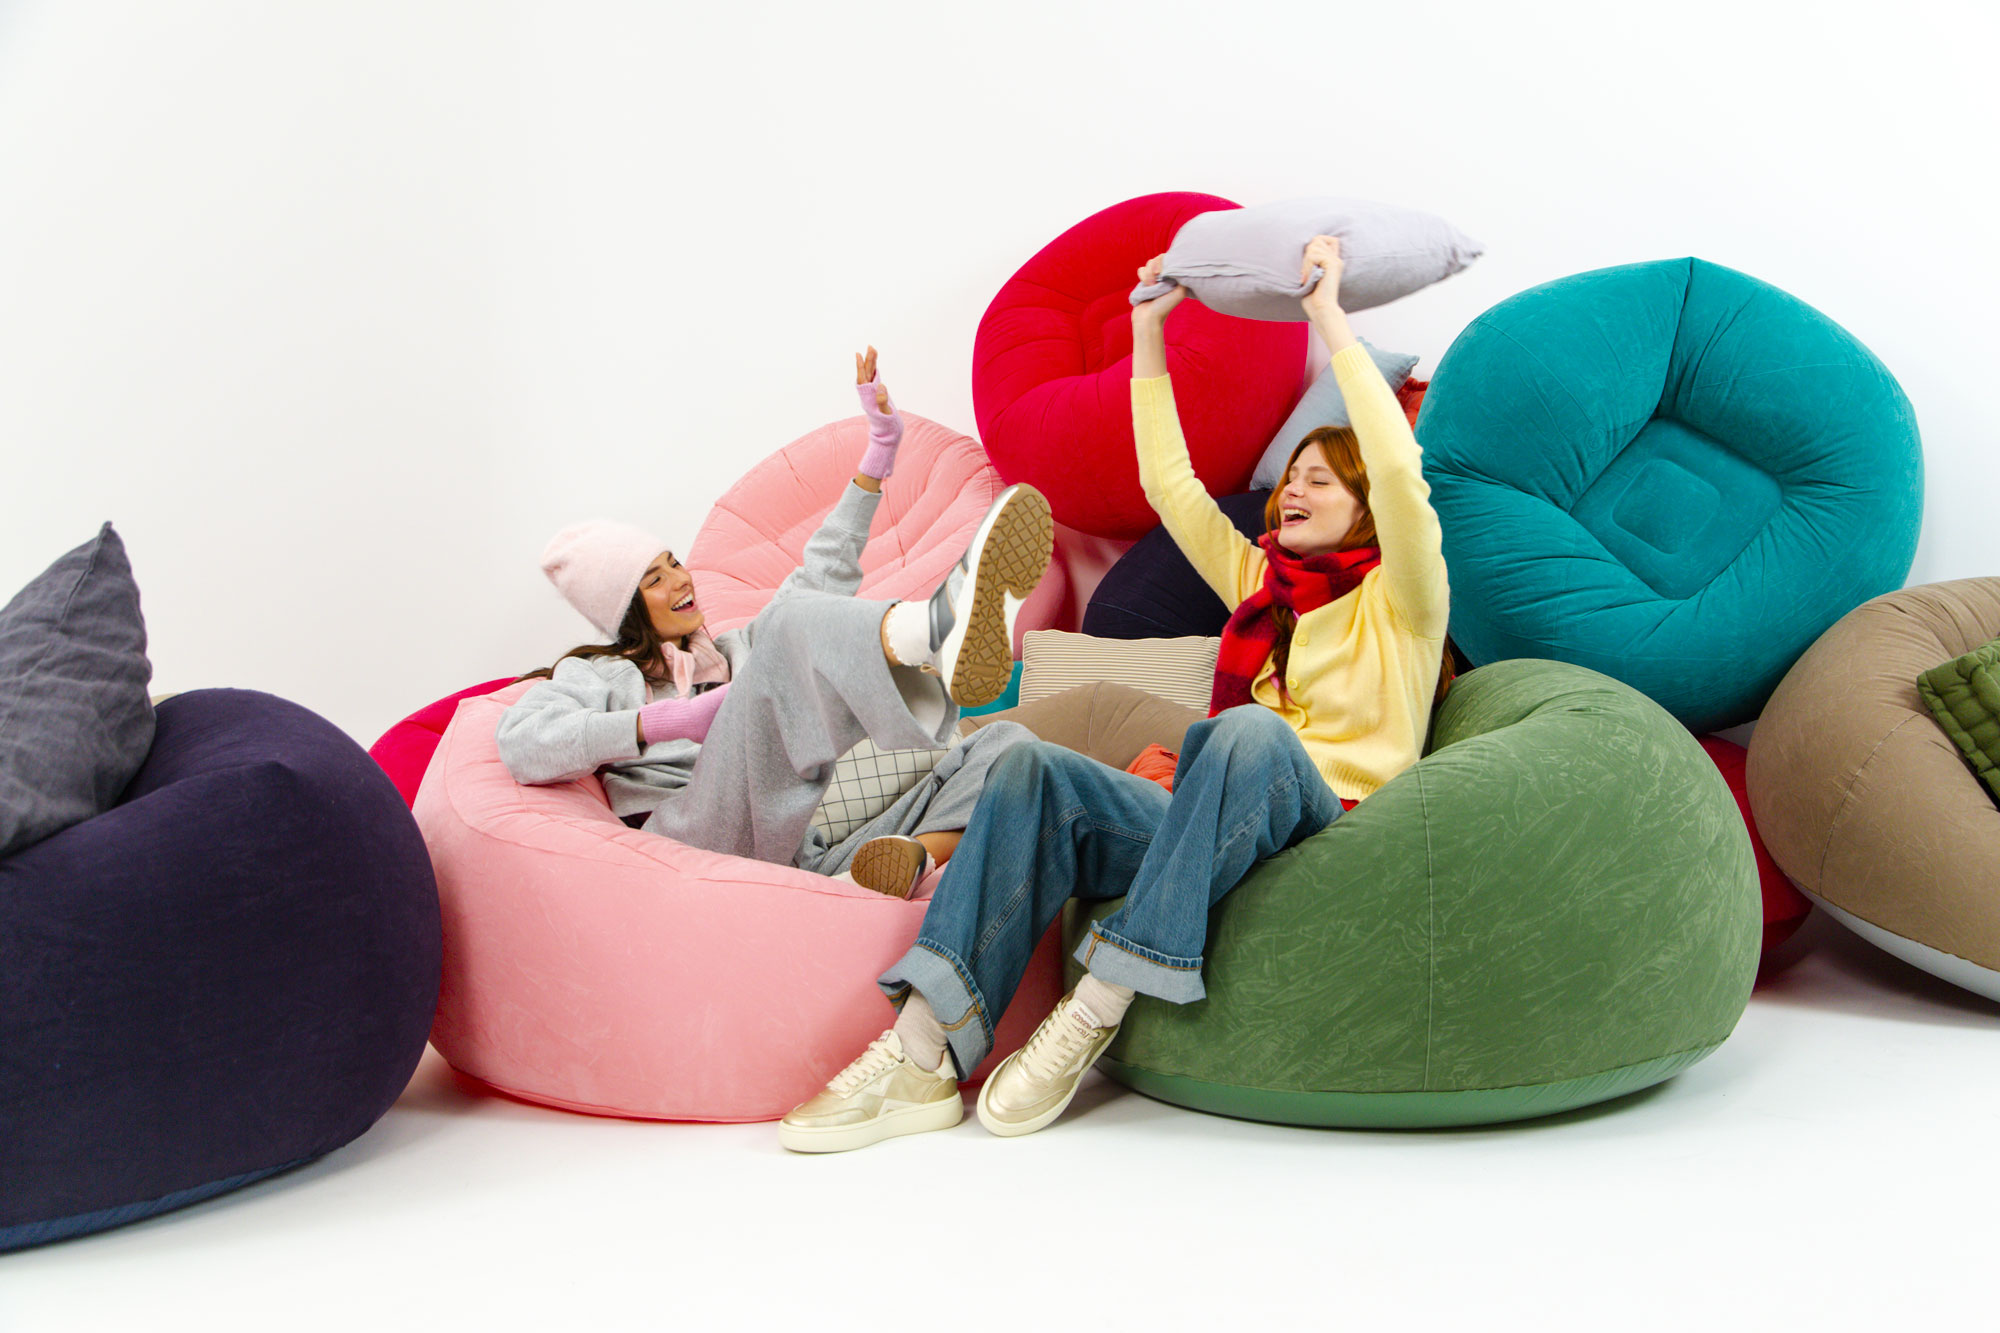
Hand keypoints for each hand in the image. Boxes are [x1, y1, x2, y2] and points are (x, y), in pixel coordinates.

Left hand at [853, 345, 902, 478]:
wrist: (887, 436)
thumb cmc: (887, 426)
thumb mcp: (885, 414)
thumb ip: (882, 400)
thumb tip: (881, 386)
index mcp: (869, 397)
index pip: (863, 378)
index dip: (861, 366)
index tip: (859, 354)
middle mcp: (868, 394)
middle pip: (867, 373)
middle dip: (869, 360)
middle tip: (870, 346)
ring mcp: (873, 395)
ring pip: (870, 376)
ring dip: (871, 364)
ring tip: (873, 350)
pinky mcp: (878, 397)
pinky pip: (875, 381)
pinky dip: (875, 371)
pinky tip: (875, 366)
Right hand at [1131, 253, 1187, 324]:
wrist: (1149, 317)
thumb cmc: (1165, 306)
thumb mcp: (1180, 291)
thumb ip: (1182, 276)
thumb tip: (1178, 263)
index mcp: (1175, 276)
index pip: (1170, 258)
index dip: (1164, 261)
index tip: (1161, 272)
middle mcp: (1165, 275)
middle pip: (1159, 258)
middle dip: (1154, 268)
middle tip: (1155, 281)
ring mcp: (1154, 277)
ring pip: (1149, 263)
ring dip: (1148, 274)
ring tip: (1151, 285)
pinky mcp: (1144, 281)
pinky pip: (1141, 270)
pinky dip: (1143, 276)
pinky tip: (1146, 286)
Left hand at [1299, 235, 1346, 320]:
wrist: (1321, 310)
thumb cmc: (1313, 299)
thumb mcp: (1310, 276)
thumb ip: (1311, 262)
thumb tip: (1304, 250)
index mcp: (1332, 262)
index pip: (1327, 239)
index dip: (1316, 244)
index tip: (1309, 263)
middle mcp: (1336, 259)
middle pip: (1317, 239)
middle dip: (1307, 254)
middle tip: (1305, 273)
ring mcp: (1335, 260)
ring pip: (1313, 246)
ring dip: (1305, 262)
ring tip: (1307, 278)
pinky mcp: (1332, 263)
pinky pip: (1313, 255)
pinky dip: (1307, 267)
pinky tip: (1308, 279)